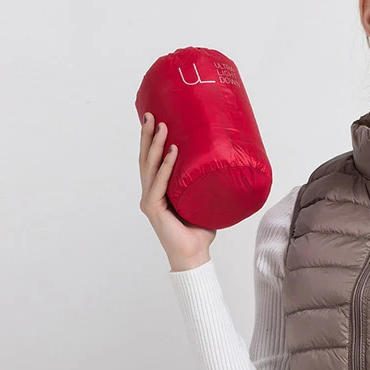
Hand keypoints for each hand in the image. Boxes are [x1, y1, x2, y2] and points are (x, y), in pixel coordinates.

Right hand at [138, 112, 216, 267]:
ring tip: (163, 126)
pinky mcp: (154, 208)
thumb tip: (223, 164)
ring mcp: (150, 200)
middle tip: (152, 115)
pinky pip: (159, 183)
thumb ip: (203, 184)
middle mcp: (150, 193)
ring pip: (149, 167)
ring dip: (156, 145)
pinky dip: (166, 167)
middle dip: (148, 136)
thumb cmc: (199, 230)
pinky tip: (173, 152)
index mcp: (158, 191)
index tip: (154, 119)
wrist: (195, 254)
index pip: (151, 161)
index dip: (151, 141)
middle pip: (146, 159)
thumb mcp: (201, 200)